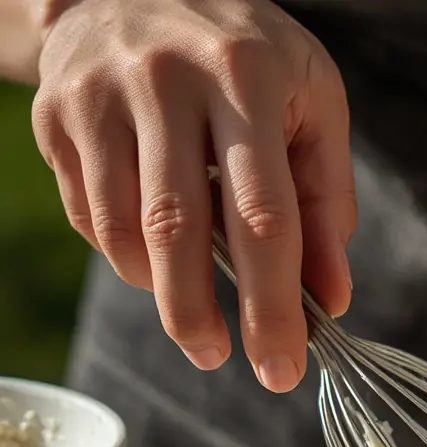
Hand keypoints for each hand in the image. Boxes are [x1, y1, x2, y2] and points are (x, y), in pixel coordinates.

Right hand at [31, 0, 355, 391]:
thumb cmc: (249, 59)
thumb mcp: (312, 108)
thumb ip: (328, 202)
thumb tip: (331, 298)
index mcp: (245, 78)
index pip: (262, 215)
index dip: (272, 305)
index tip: (281, 366)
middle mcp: (164, 80)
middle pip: (177, 231)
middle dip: (198, 316)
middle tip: (218, 358)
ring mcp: (98, 96)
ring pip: (123, 232)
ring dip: (160, 289)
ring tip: (192, 294)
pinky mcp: (55, 115)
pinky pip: (89, 218)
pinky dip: (127, 254)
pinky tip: (155, 242)